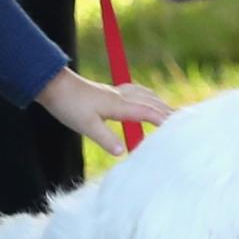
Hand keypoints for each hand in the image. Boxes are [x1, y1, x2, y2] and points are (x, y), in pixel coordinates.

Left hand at [36, 68, 171, 155]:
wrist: (53, 86)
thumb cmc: (69, 105)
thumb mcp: (86, 126)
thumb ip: (105, 138)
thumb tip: (121, 152)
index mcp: (119, 105)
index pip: (149, 112)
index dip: (165, 119)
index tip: (181, 127)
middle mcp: (120, 96)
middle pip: (151, 101)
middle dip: (168, 110)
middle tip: (185, 120)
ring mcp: (115, 92)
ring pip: (144, 95)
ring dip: (159, 102)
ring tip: (170, 111)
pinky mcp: (108, 92)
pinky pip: (135, 92)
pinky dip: (146, 96)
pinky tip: (144, 98)